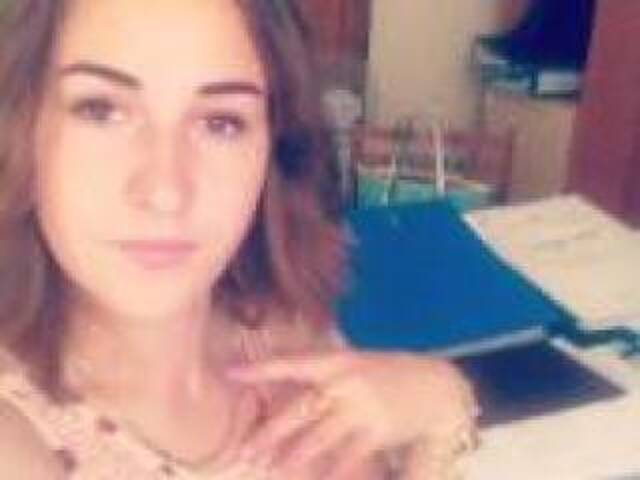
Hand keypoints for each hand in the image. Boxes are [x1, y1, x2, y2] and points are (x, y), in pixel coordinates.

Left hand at [225, 351, 478, 476]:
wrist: (438, 385)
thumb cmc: (391, 373)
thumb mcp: (357, 363)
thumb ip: (327, 377)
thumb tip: (292, 392)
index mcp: (337, 361)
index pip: (291, 364)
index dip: (260, 369)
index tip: (231, 373)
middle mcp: (345, 384)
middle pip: (298, 411)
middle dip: (269, 434)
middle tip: (245, 451)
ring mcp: (361, 409)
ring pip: (317, 439)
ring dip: (291, 457)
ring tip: (268, 469)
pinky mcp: (377, 432)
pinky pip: (346, 457)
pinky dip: (329, 471)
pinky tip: (315, 479)